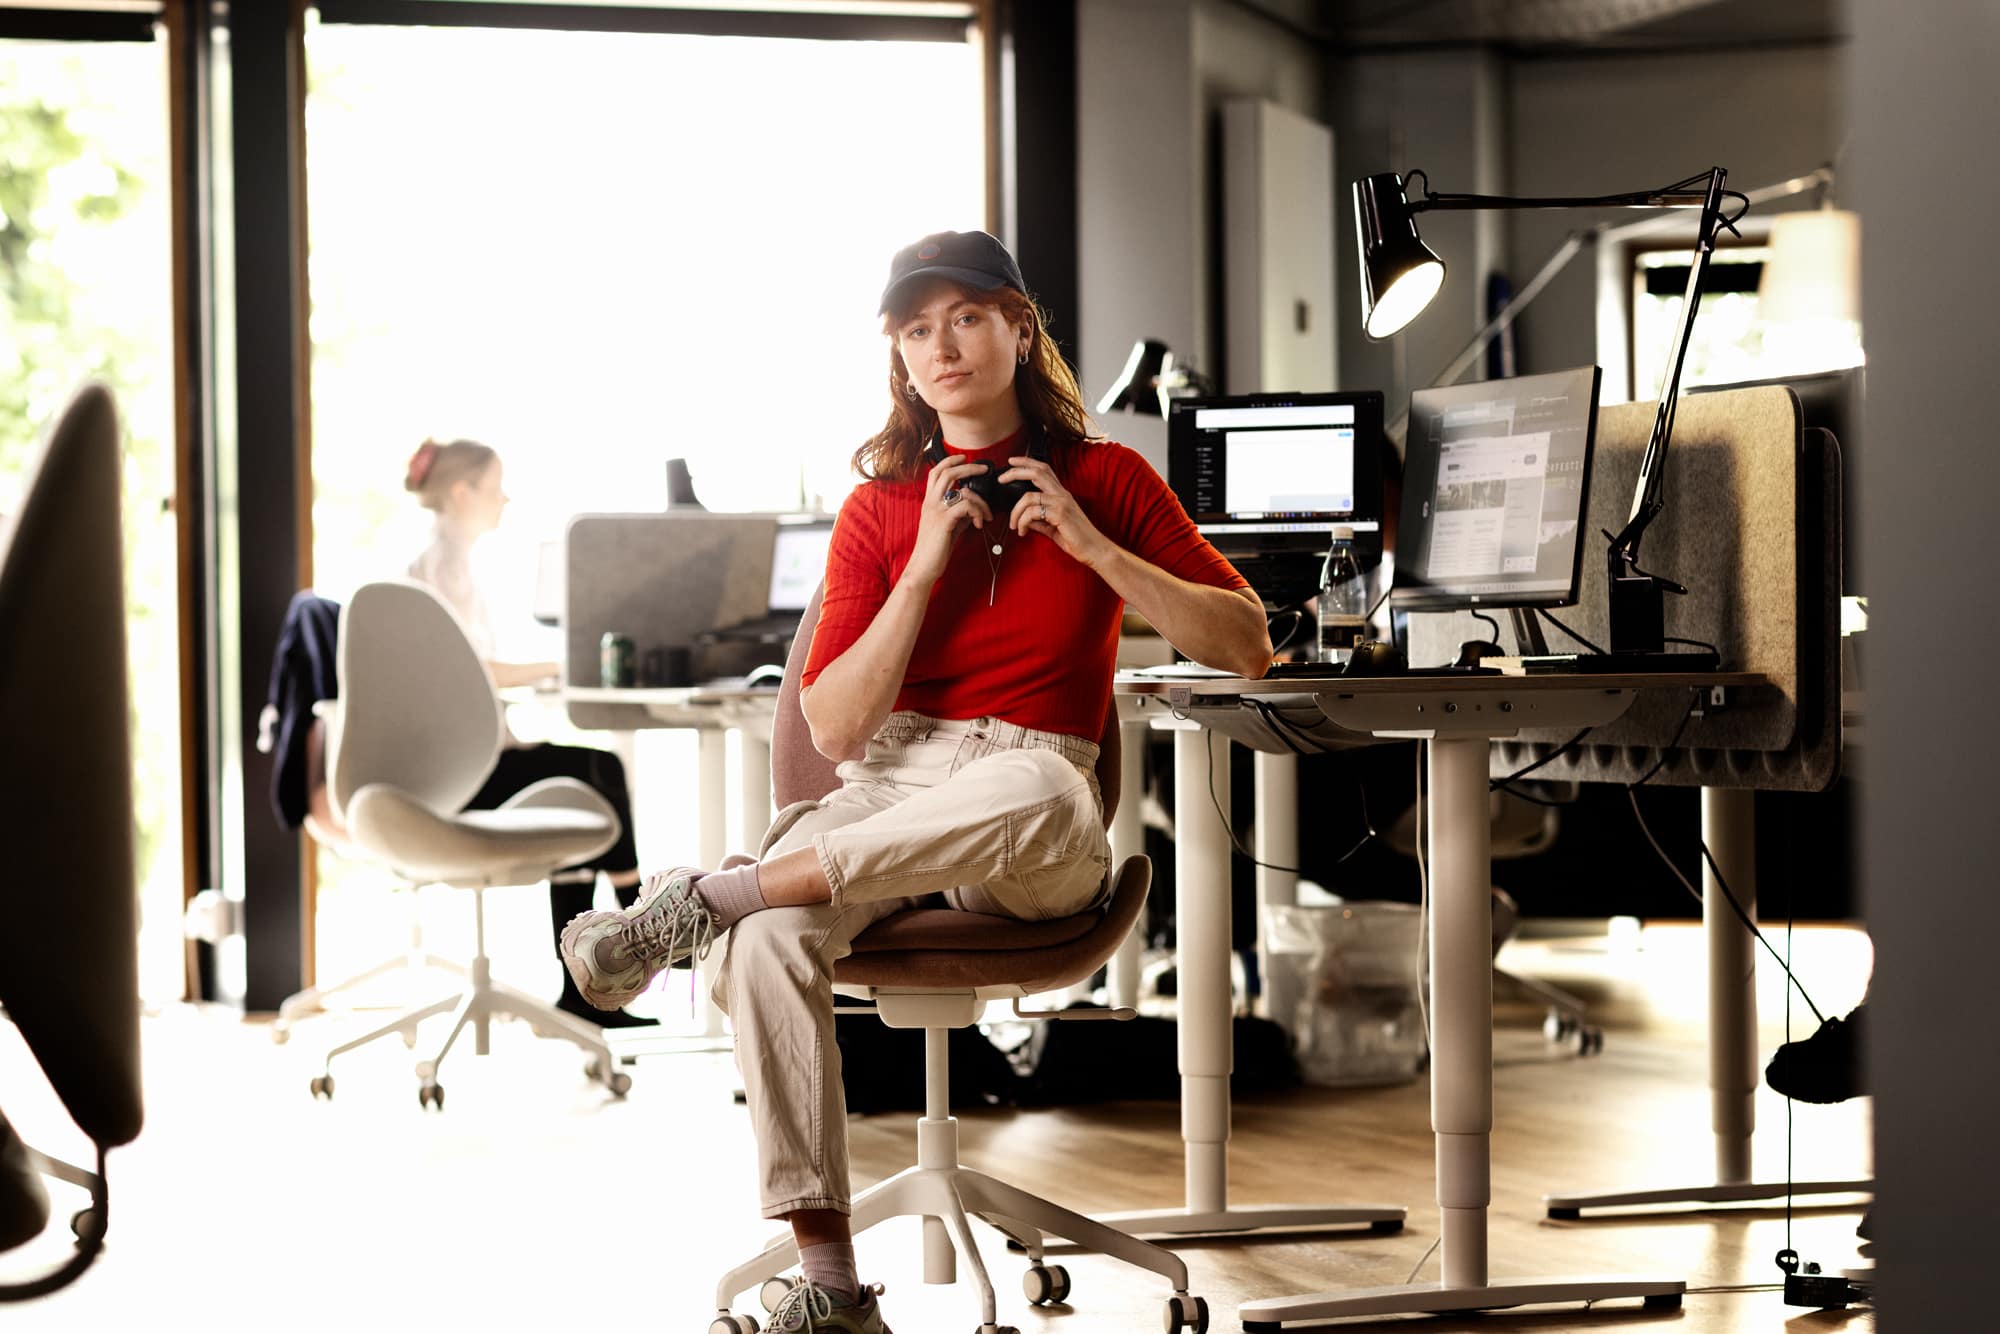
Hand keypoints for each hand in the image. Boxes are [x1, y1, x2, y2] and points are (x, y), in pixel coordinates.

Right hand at [906, 453, 994, 586]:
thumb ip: (958, 513)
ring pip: (960, 489)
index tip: (965, 458)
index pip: (936, 472)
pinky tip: (979, 524)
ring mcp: (936, 512)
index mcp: (929, 502)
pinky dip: (977, 512)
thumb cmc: (935, 549)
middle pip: (947, 472)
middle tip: (984, 470)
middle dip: (968, 467)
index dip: (950, 461)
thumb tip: (973, 506)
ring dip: (980, 499)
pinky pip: (965, 507)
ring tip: (986, 515)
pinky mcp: (944, 522)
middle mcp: (930, 503)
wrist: (923, 567)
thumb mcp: (948, 526)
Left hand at [1002, 456, 1109, 565]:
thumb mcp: (1053, 528)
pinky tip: (1023, 531)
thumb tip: (1025, 520)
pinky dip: (1022, 521)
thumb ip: (1039, 522)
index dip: (1027, 462)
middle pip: (1037, 472)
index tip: (1011, 461)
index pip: (1044, 470)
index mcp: (1061, 495)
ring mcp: (1061, 503)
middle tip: (1001, 479)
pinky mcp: (1060, 514)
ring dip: (1015, 511)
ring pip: (1029, 496)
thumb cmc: (1077, 540)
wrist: (1094, 550)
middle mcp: (1062, 494)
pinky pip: (1033, 512)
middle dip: (1015, 472)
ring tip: (1014, 525)